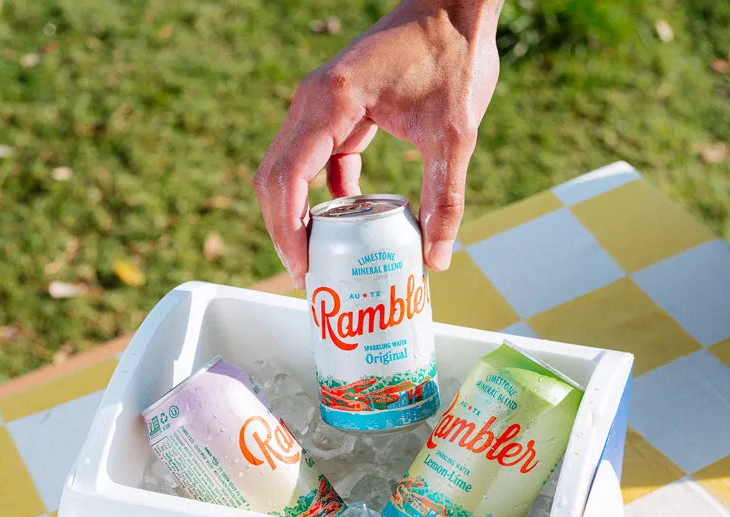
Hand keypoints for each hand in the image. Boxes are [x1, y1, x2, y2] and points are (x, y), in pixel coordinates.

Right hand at [254, 0, 500, 287]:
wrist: (454, 7)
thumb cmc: (452, 56)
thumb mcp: (455, 135)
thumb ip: (445, 199)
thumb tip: (437, 260)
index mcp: (332, 102)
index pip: (288, 179)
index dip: (288, 231)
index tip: (304, 269)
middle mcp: (312, 101)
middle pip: (275, 179)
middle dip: (285, 233)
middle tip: (307, 276)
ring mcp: (318, 104)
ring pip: (287, 171)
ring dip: (297, 217)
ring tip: (320, 259)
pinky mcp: (334, 110)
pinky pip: (312, 161)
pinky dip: (320, 196)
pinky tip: (344, 223)